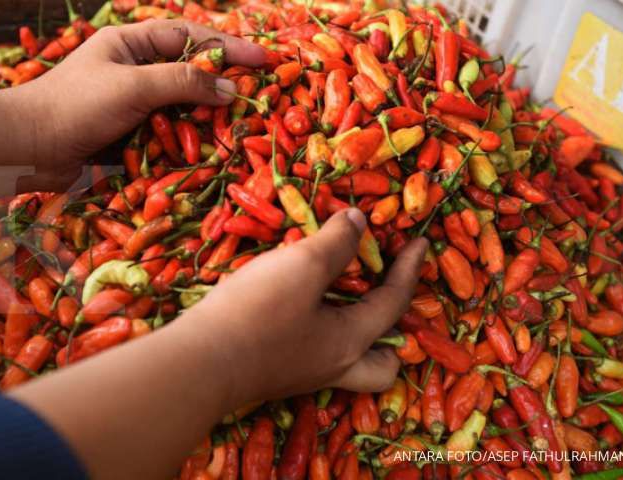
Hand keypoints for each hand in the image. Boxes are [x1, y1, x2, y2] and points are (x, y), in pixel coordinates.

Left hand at [10, 19, 264, 191]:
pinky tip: (208, 149)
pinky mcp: (132, 135)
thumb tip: (230, 88)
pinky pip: (169, 134)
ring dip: (208, 116)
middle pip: (191, 72)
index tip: (264, 59)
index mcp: (131, 44)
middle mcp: (135, 71)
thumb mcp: (133, 86)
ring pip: (183, 106)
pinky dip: (188, 141)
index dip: (228, 47)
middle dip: (223, 84)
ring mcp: (134, 105)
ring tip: (240, 125)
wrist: (30, 149)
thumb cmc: (76, 106)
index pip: (190, 38)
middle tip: (260, 94)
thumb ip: (182, 84)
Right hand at [10, 208, 427, 478]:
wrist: (199, 361)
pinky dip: (320, 324)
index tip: (422, 242)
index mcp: (350, 341)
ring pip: (348, 359)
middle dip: (392, 334)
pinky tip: (299, 299)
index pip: (394, 302)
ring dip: (354, 328)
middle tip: (381, 298)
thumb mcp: (303, 266)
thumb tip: (358, 222)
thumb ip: (336, 242)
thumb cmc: (258, 313)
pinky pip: (315, 350)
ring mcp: (303, 372)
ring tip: (341, 292)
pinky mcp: (275, 369)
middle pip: (382, 363)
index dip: (410, 267)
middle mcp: (333, 364)